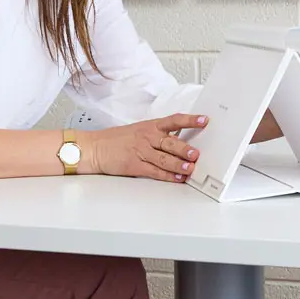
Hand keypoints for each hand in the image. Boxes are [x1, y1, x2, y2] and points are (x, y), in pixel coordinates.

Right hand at [81, 113, 208, 181]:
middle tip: (196, 153)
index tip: (205, 120)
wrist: (95, 148)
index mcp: (151, 126)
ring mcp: (141, 152)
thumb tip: (182, 140)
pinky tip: (177, 178)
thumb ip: (160, 134)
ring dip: (178, 164)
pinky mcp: (135, 166)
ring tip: (190, 168)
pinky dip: (167, 176)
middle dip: (184, 149)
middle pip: (170, 142)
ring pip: (164, 159)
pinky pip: (154, 171)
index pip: (174, 121)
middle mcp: (147, 137)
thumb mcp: (140, 129)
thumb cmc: (118, 139)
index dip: (190, 120)